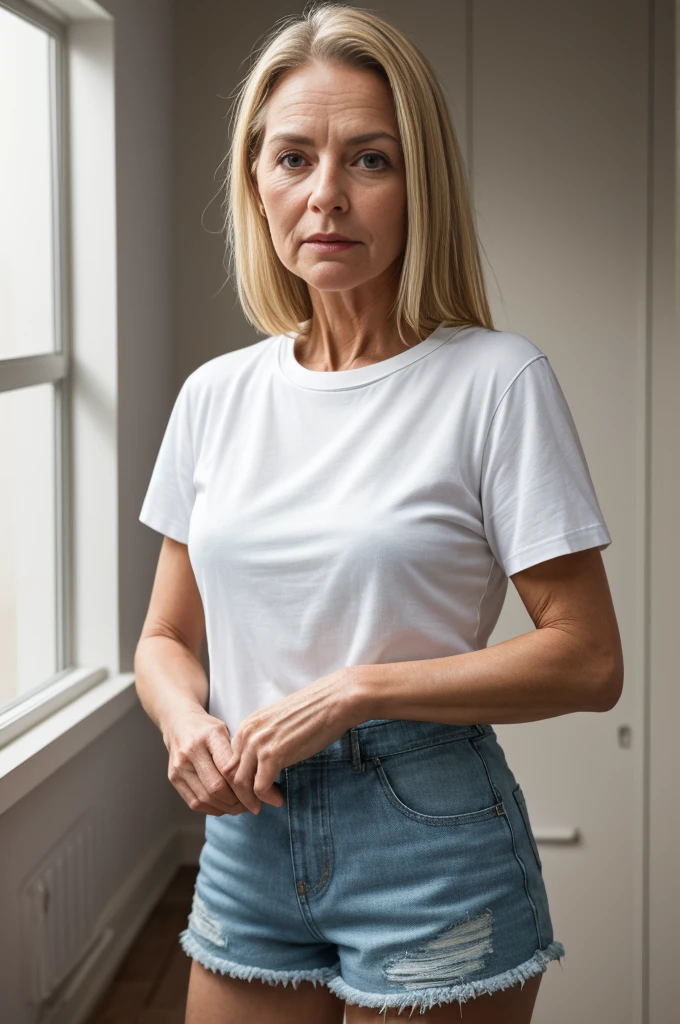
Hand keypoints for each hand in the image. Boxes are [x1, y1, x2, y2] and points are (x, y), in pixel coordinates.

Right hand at [164, 708, 276, 815]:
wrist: (180, 723)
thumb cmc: (209, 729)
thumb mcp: (227, 732)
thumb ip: (239, 754)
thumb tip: (261, 782)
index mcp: (209, 735)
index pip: (229, 769)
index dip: (245, 788)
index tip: (259, 799)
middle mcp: (191, 751)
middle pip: (216, 787)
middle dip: (237, 802)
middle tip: (251, 806)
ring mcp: (179, 766)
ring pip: (205, 798)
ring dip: (225, 808)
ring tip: (240, 808)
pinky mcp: (173, 778)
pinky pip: (194, 803)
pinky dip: (212, 809)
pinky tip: (224, 806)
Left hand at [222, 667, 358, 812]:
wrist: (334, 701)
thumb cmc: (314, 712)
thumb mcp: (278, 723)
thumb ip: (265, 739)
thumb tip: (262, 762)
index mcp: (247, 725)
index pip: (229, 760)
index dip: (238, 780)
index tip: (251, 791)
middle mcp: (247, 733)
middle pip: (230, 773)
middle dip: (240, 793)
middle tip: (255, 804)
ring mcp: (258, 744)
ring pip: (241, 784)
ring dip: (252, 800)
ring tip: (268, 803)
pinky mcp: (273, 755)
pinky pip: (260, 787)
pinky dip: (268, 798)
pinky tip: (280, 798)